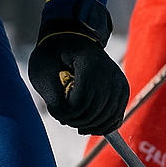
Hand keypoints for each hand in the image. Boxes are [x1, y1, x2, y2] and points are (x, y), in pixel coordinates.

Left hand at [28, 0, 127, 134]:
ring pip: (105, 119)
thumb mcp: (43, 72)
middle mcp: (109, 74)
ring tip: (73, 116)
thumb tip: (64, 117)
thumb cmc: (54, 56)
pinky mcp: (122, 91)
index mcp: (89, 65)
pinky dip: (101, 126)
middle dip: (74, 120)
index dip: (63, 112)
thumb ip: (53, 97)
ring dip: (86, 124)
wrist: (70, 40)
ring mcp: (119, 83)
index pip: (79, 104)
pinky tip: (88, 125)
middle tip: (62, 113)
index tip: (53, 106)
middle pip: (93, 113)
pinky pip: (116, 118)